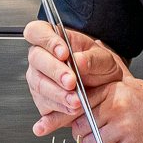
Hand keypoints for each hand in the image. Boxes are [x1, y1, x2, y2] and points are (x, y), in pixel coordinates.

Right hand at [23, 19, 124, 136]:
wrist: (106, 90)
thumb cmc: (100, 68)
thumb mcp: (104, 58)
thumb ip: (92, 58)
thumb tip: (78, 60)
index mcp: (53, 40)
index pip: (37, 31)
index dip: (47, 41)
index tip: (63, 52)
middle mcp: (41, 58)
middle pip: (36, 59)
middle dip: (55, 71)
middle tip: (71, 81)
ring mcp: (39, 79)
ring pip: (39, 84)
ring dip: (58, 94)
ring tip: (76, 100)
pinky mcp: (42, 100)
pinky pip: (45, 105)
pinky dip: (60, 109)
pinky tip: (71, 110)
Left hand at [65, 72, 142, 142]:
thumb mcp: (136, 88)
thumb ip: (111, 83)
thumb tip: (89, 69)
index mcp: (116, 91)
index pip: (79, 103)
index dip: (79, 115)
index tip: (84, 120)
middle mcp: (118, 108)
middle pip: (80, 126)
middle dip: (87, 134)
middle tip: (102, 135)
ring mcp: (123, 130)